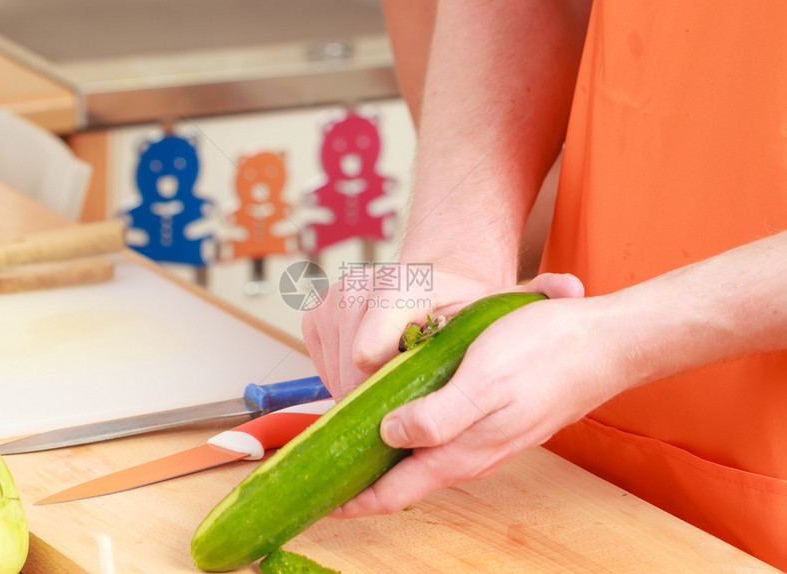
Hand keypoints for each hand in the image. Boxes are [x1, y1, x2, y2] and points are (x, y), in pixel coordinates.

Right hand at [302, 269, 568, 399]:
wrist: (433, 273)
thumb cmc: (466, 297)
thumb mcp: (499, 301)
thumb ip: (534, 296)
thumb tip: (571, 287)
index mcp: (398, 286)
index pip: (369, 354)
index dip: (386, 391)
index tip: (406, 410)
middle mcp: (356, 288)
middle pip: (349, 375)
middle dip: (378, 404)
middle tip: (411, 415)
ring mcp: (331, 302)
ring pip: (333, 375)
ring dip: (363, 398)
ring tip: (398, 398)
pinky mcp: (314, 317)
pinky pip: (321, 366)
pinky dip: (345, 382)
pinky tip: (378, 381)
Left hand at [327, 274, 630, 518]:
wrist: (601, 344)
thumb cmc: (544, 354)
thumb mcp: (484, 382)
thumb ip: (438, 417)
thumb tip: (390, 436)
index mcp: (462, 452)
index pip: (395, 494)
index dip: (355, 503)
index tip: (322, 502)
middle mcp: (470, 455)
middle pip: (404, 483)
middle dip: (364, 482)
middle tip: (326, 471)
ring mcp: (484, 441)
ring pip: (423, 461)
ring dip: (386, 460)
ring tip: (351, 446)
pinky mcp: (493, 421)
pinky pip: (442, 440)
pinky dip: (411, 437)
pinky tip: (400, 417)